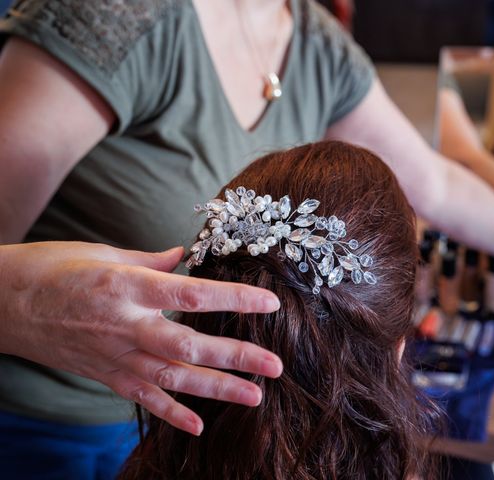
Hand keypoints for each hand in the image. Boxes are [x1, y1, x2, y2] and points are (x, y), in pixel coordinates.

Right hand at [0, 242, 282, 435]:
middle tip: (274, 367)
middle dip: (235, 358)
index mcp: (128, 286)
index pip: (193, 295)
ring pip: (172, 378)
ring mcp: (114, 354)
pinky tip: (199, 425)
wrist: (3, 302)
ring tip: (254, 397)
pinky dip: (171, 413)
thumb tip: (185, 258)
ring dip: (216, 389)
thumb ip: (151, 261)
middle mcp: (125, 324)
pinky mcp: (104, 374)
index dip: (234, 301)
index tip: (269, 304)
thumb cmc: (53, 268)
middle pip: (189, 346)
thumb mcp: (104, 253)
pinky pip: (141, 398)